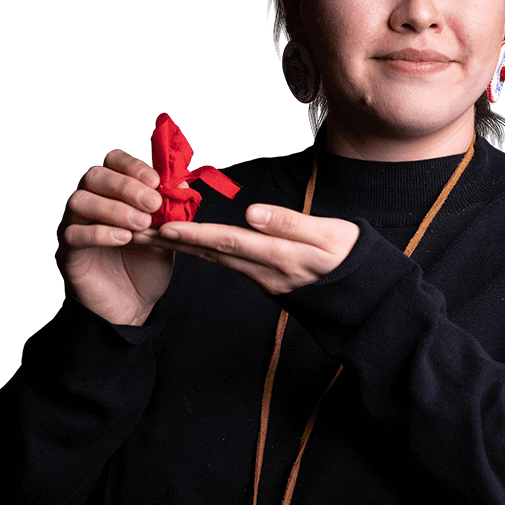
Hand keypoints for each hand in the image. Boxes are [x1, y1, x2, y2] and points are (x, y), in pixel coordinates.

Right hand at [55, 149, 173, 325]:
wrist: (133, 307)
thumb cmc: (145, 267)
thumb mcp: (166, 235)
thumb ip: (170, 210)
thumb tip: (182, 184)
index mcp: (110, 194)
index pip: (111, 163)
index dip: (131, 166)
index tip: (156, 180)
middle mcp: (88, 205)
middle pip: (93, 176)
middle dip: (125, 186)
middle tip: (152, 203)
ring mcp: (73, 227)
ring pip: (79, 201)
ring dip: (114, 208)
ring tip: (141, 224)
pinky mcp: (67, 254)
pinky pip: (73, 235)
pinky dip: (100, 233)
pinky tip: (123, 238)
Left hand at [149, 204, 360, 294]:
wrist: (365, 291)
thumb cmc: (350, 255)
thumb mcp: (329, 235)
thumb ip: (289, 224)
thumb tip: (252, 213)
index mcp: (279, 257)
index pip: (229, 241)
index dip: (195, 234)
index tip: (165, 227)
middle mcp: (265, 272)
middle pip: (213, 254)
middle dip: (176, 243)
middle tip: (139, 231)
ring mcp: (264, 279)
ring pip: (218, 260)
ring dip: (185, 249)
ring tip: (154, 235)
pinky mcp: (266, 279)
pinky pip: (229, 264)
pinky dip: (205, 253)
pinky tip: (190, 244)